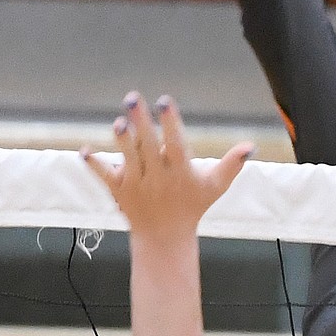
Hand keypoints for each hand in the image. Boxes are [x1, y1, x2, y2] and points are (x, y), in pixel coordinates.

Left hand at [82, 94, 252, 239]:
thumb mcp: (215, 186)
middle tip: (132, 97)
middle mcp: (158, 178)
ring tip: (119, 121)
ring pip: (128, 159)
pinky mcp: (119, 191)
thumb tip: (251, 146)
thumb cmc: (193, 206)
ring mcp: (137, 185)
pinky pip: (105, 176)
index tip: (165, 101)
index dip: (171, 123)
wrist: (165, 238)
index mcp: (181, 173)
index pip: (176, 144)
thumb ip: (232, 164)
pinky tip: (85, 150)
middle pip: (148, 147)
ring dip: (122, 141)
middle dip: (141, 122)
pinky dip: (95, 165)